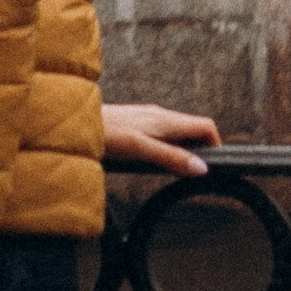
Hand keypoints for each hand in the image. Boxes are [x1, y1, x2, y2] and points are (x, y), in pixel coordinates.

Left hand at [101, 103, 217, 179]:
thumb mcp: (141, 149)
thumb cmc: (105, 133)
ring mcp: (148, 119)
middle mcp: (160, 116)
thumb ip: (171, 157)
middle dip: (199, 151)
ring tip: (172, 172)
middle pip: (193, 130)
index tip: (213, 166)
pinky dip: (166, 149)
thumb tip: (201, 168)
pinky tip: (152, 162)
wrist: (75, 122)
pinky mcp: (136, 124)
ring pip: (177, 134)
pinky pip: (161, 136)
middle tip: (192, 175)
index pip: (205, 126)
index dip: (215, 145)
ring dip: (182, 151)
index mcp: (166, 120)